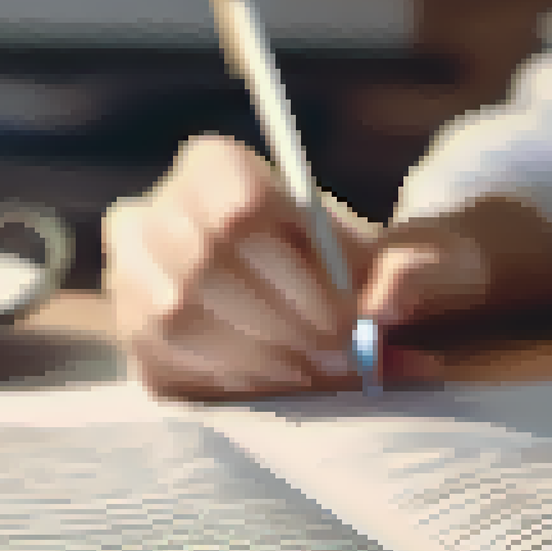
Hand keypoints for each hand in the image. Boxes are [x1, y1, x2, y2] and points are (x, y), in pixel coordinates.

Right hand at [104, 135, 551, 400]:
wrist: (332, 300)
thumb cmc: (367, 271)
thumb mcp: (414, 256)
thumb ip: (420, 269)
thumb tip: (391, 300)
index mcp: (213, 165)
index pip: (238, 203)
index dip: (297, 272)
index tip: (348, 316)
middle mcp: (153, 212)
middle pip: (204, 264)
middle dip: (282, 322)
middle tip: (341, 357)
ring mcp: (131, 279)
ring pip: (179, 317)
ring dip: (259, 356)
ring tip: (319, 372)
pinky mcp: (135, 341)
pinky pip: (167, 365)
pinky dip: (233, 382)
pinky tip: (283, 385)